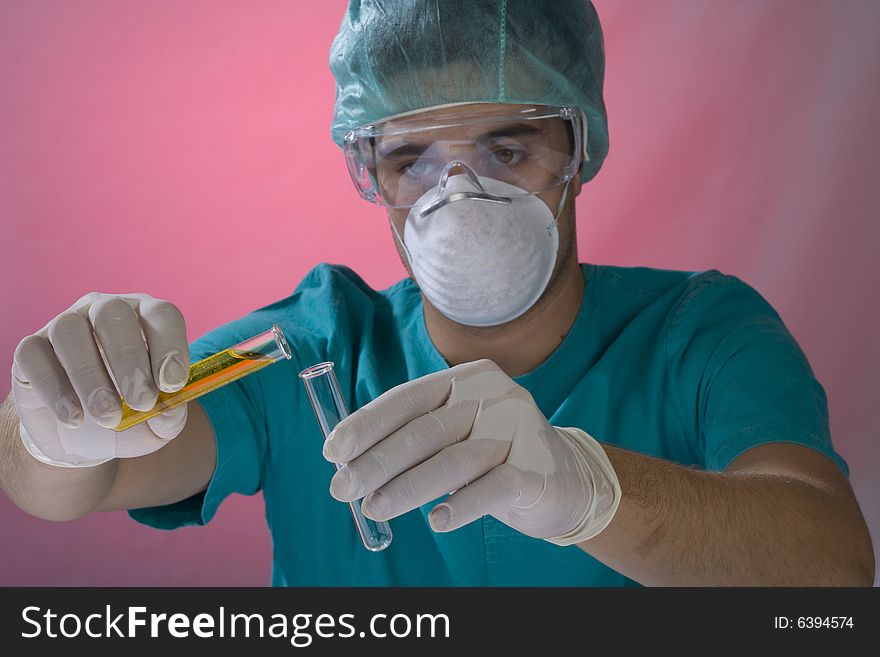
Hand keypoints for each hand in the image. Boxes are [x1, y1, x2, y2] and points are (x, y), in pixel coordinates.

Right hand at [11, 292, 189, 466]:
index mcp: (146, 318)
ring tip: (108, 417)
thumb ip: (170, 415)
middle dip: (129, 359)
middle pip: (112, 313)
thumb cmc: (130, 415)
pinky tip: (75, 418)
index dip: (170, 346)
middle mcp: (104, 310)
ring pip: (69, 330)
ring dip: (90, 376)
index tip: (173, 384)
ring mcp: (64, 325)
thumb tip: (169, 411)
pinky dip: (55, 389)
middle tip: (141, 402)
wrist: (84, 436)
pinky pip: (34, 355)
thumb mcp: (158, 422)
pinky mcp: (31, 349)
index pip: (161, 314)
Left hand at [324, 359, 619, 544]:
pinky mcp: (537, 470)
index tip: (333, 451)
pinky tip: (436, 521)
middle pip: (424, 431)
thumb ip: (413, 437)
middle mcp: (493, 397)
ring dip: (407, 488)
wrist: (566, 479)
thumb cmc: (494, 455)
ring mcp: (518, 430)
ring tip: (375, 508)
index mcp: (466, 379)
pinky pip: (493, 489)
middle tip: (343, 489)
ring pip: (453, 461)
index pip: (407, 398)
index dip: (367, 424)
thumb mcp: (454, 434)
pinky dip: (461, 506)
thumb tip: (349, 461)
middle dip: (376, 462)